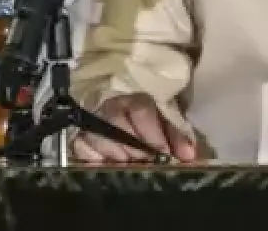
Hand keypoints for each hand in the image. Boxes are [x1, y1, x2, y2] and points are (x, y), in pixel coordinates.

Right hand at [70, 92, 195, 162]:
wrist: (122, 120)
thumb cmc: (148, 125)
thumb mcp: (165, 126)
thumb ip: (176, 138)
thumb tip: (189, 156)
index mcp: (136, 100)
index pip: (142, 111)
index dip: (153, 134)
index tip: (163, 154)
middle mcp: (112, 107)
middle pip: (118, 123)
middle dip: (134, 147)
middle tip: (145, 164)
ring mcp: (92, 121)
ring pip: (98, 135)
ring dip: (114, 153)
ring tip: (126, 166)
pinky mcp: (78, 137)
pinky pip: (81, 147)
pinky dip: (92, 158)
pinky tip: (104, 166)